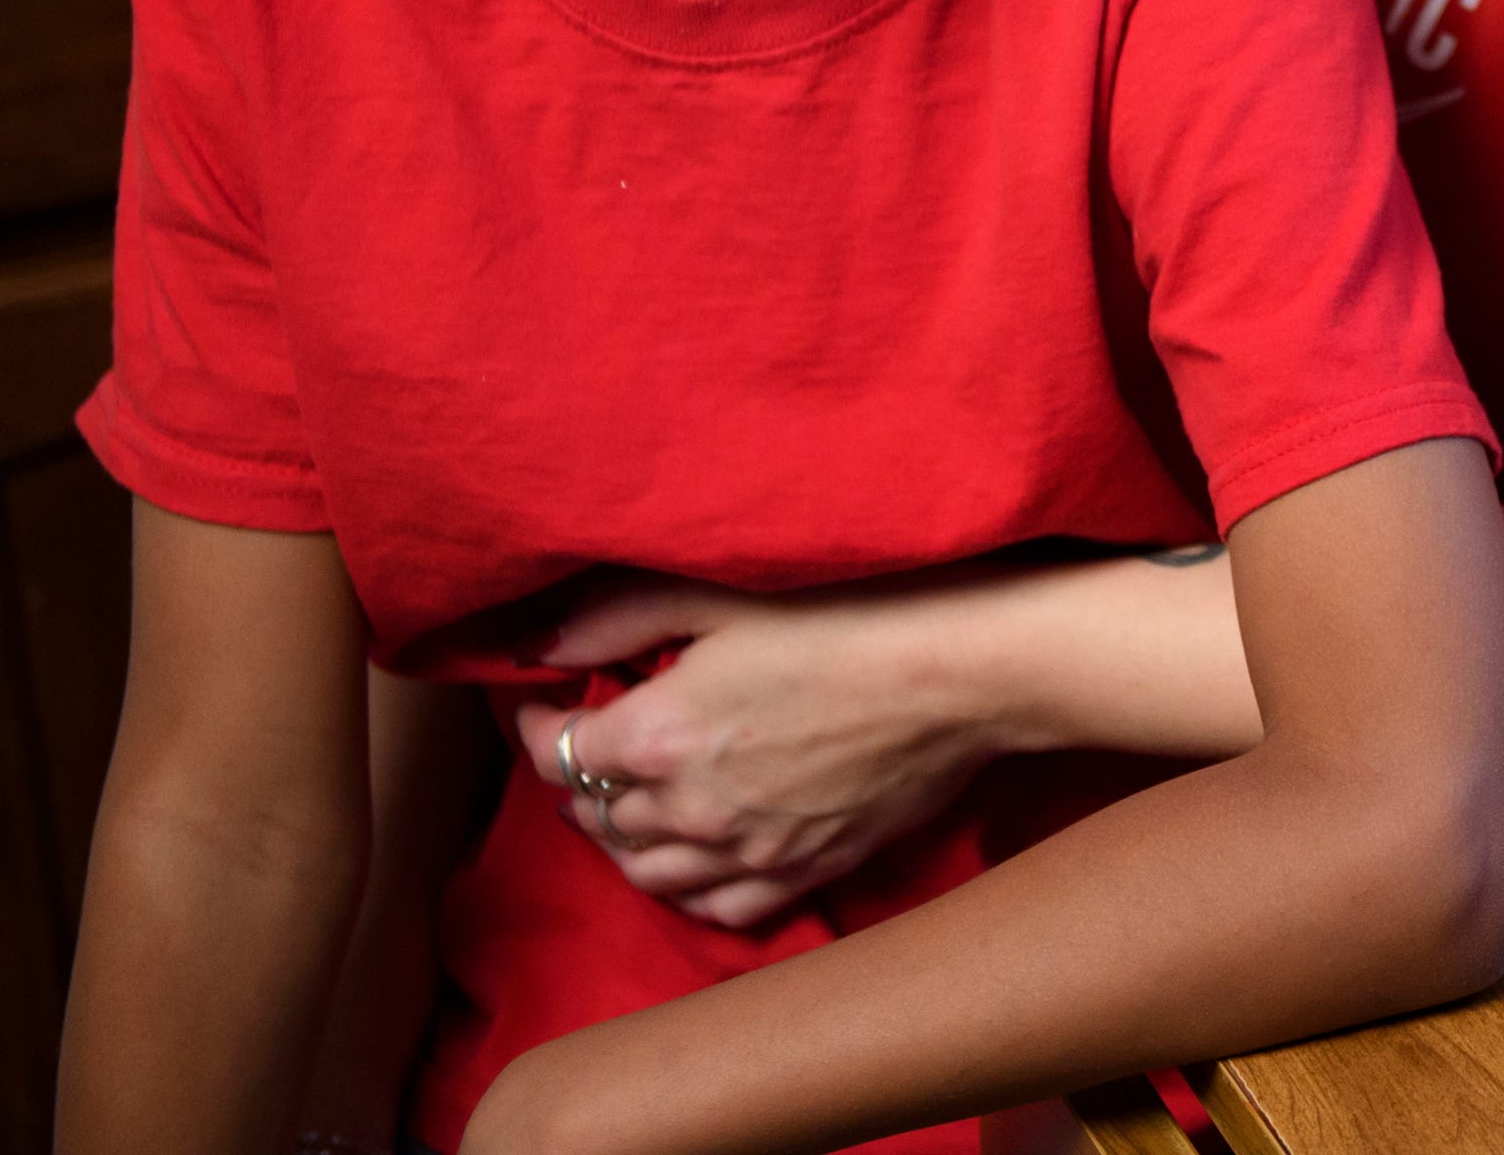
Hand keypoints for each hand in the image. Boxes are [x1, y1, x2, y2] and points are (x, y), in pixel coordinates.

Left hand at [510, 570, 1017, 928]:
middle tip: (589, 743)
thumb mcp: (723, 594)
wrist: (965, 671)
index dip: (541, 725)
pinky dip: (689, 890)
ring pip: (648, 874)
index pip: (560, 752)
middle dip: (579, 780)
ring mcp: (750, 851)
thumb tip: (538, 645)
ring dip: (622, 841)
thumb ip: (617, 619)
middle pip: (598, 816)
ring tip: (630, 802)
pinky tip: (692, 860)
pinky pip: (720, 908)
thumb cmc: (853, 614)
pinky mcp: (805, 870)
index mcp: (660, 736)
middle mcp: (693, 809)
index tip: (548, 702)